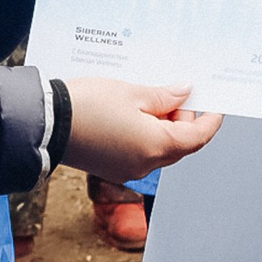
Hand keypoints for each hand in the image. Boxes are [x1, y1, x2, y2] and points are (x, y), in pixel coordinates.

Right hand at [57, 78, 220, 185]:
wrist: (45, 122)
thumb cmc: (87, 106)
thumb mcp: (132, 92)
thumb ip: (164, 97)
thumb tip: (184, 95)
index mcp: (156, 147)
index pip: (197, 137)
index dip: (210, 120)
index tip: (216, 105)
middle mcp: (145, 164)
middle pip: (180, 145)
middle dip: (184, 120)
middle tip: (178, 92)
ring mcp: (127, 169)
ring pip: (160, 148)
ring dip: (164, 126)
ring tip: (152, 97)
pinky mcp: (112, 167)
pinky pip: (140, 151)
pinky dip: (146, 133)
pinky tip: (135, 111)